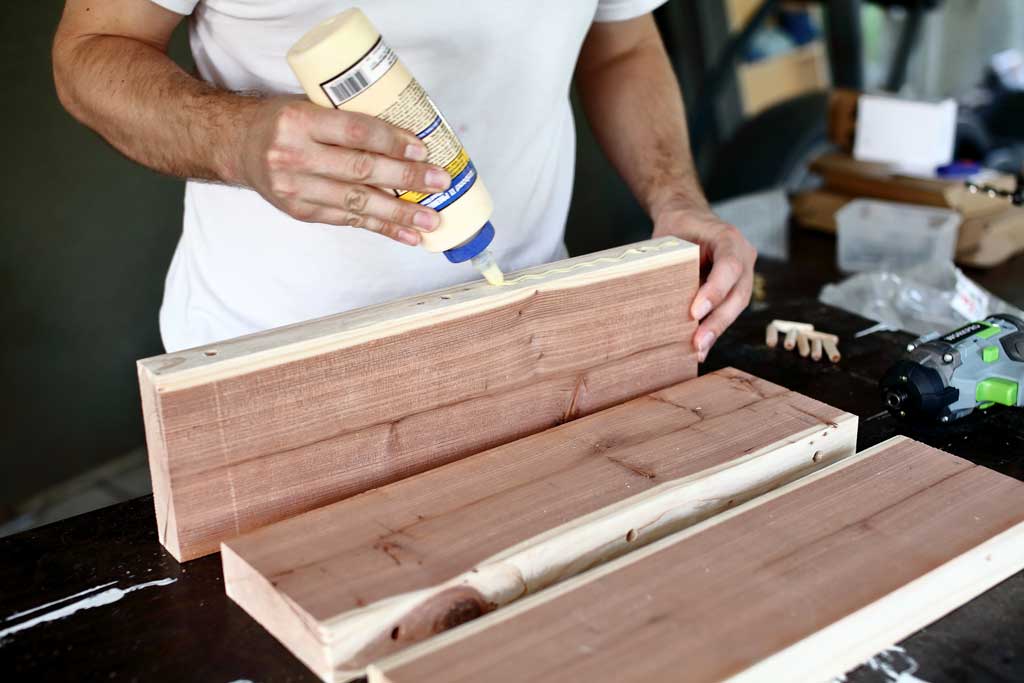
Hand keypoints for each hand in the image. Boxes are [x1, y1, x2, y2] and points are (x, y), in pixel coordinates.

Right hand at [235, 97, 450, 244]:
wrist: (237, 145)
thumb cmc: (283, 120)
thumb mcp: (308, 105)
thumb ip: (347, 119)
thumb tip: (408, 135)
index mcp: (298, 121)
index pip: (354, 131)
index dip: (391, 141)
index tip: (422, 148)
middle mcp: (293, 156)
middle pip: (360, 170)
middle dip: (405, 178)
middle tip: (438, 183)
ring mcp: (295, 189)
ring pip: (356, 203)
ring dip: (399, 213)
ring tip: (430, 219)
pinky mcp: (300, 212)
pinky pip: (348, 220)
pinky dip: (381, 227)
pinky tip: (407, 233)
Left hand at [653, 204, 756, 361]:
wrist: (688, 221)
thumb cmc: (678, 230)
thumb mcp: (673, 239)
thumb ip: (672, 264)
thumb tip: (654, 298)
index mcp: (729, 238)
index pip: (729, 266)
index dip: (715, 290)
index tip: (695, 312)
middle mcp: (743, 256)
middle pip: (738, 294)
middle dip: (717, 321)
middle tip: (698, 343)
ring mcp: (743, 275)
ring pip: (736, 307)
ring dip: (716, 330)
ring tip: (698, 350)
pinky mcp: (734, 290)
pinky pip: (727, 310)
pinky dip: (713, 329)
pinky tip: (700, 348)